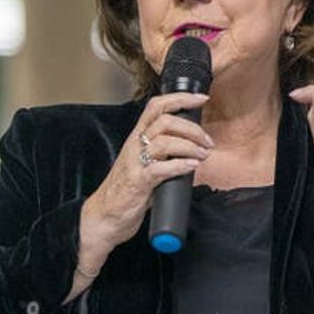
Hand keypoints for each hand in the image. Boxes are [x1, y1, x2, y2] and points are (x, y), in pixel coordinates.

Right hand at [82, 92, 211, 255]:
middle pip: (165, 121)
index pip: (157, 106)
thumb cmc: (126, 191)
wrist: (105, 215)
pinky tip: (192, 166)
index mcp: (137, 137)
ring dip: (190, 146)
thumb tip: (190, 150)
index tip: (201, 99)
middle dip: (192, 128)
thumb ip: (161, 154)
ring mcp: (136, 164)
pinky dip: (180, 165)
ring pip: (164, 141)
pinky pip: (160, 169)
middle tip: (207, 142)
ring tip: (203, 154)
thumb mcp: (143, 164)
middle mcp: (135, 146)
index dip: (181, 98)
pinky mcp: (138, 183)